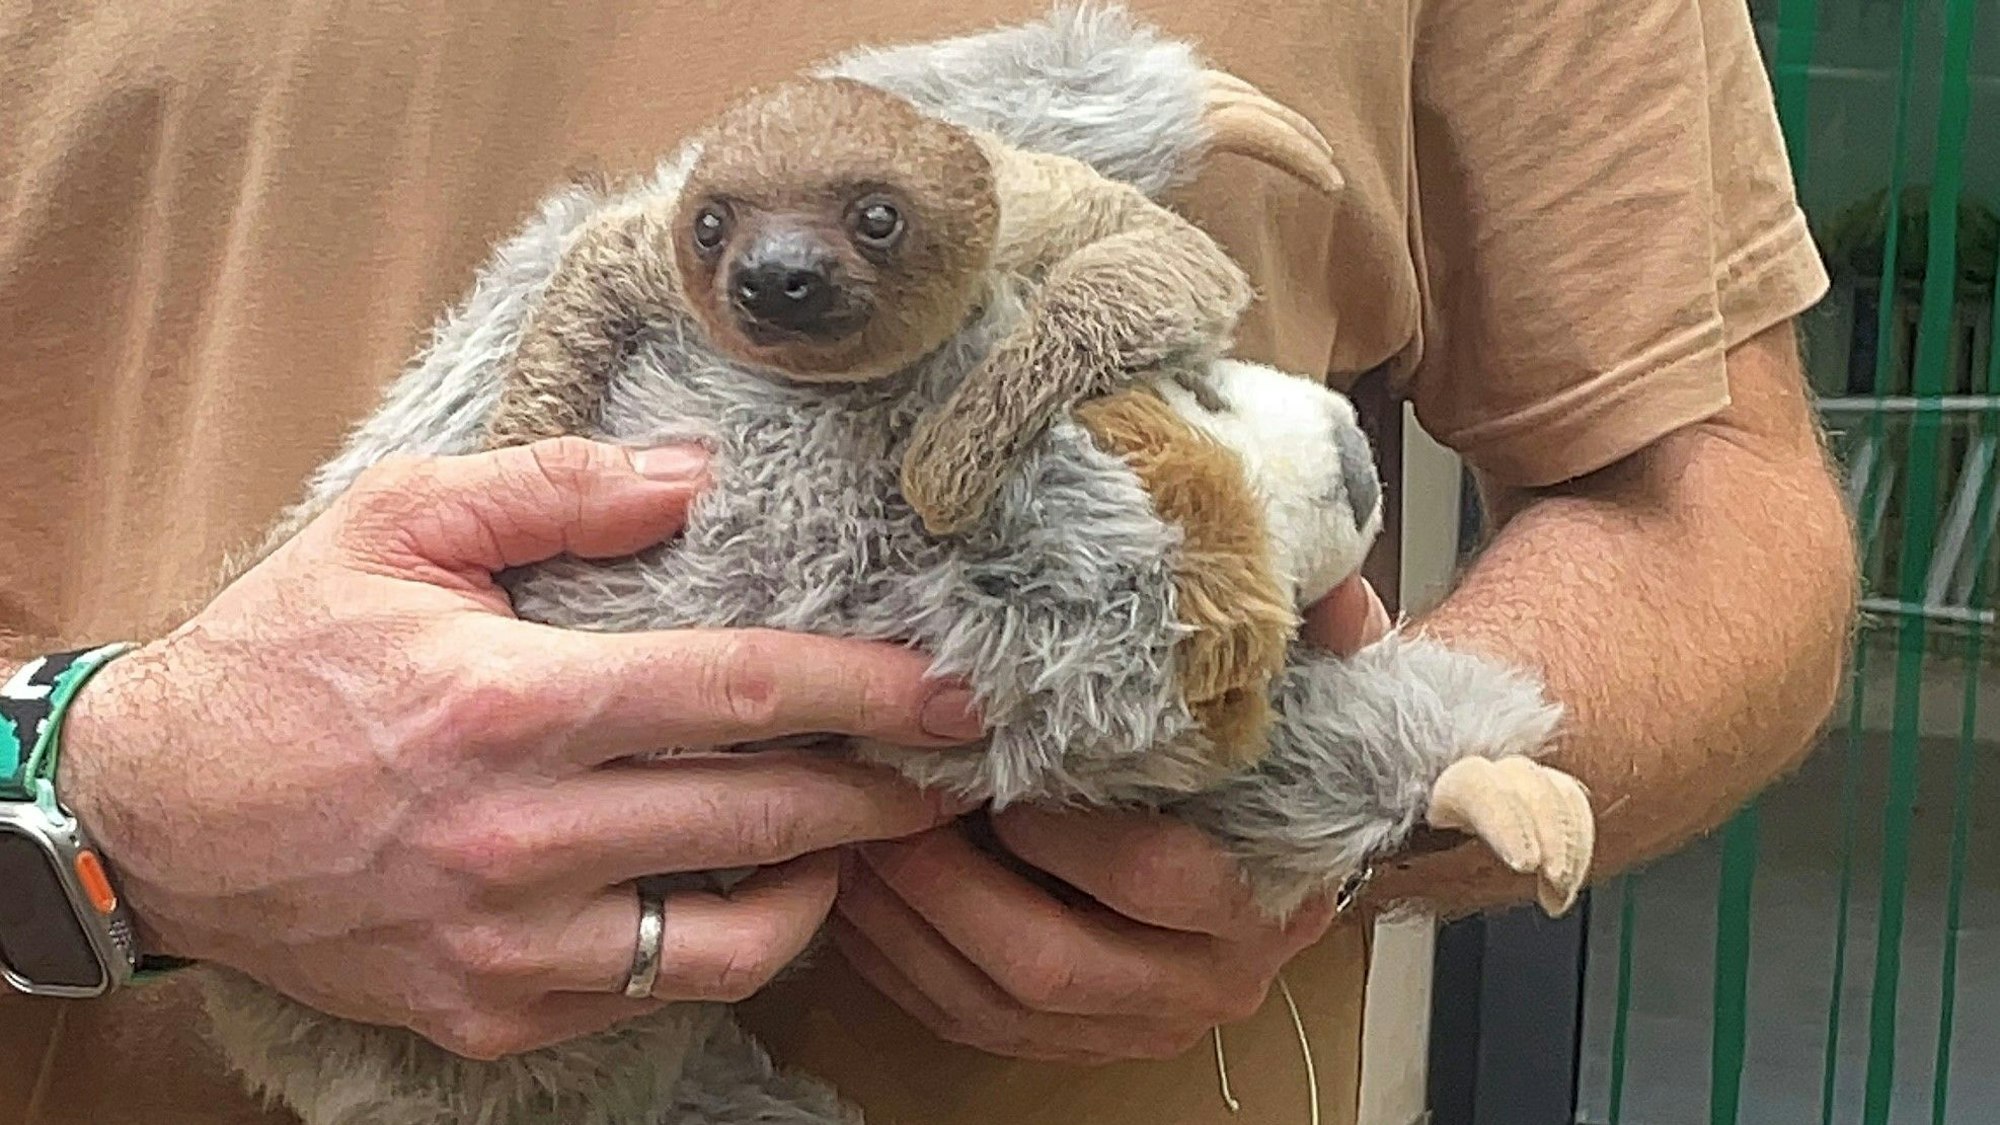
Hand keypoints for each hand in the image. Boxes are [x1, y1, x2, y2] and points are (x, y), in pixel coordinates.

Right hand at [57, 436, 982, 1059]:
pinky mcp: (488, 1014)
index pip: (740, 694)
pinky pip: (650, 993)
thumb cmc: (283, 658)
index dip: (867, 690)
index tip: (954, 690)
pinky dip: (725, 946)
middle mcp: (519, 837)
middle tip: (954, 768)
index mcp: (508, 705)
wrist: (155, 820)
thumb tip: (699, 473)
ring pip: (728, 937)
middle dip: (883, 792)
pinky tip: (751, 893)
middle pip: (763, 819)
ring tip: (864, 835)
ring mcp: (505, 943)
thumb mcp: (394, 526)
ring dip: (825, 886)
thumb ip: (553, 490)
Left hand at [830, 573, 1387, 1063]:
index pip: (1154, 877)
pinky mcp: (1083, 1041)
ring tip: (851, 845)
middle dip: (947, 890)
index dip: (1061, 832)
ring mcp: (1140, 1021)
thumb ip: (1325, 628)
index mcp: (1267, 897)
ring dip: (906, 932)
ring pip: (998, 1007)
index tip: (991, 771)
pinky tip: (859, 902)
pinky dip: (902, 970)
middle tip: (886, 812)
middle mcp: (1209, 980)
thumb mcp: (1326, 677)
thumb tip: (1323, 584)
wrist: (1313, 827)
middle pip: (1054, 963)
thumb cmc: (1293, 744)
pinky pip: (972, 1025)